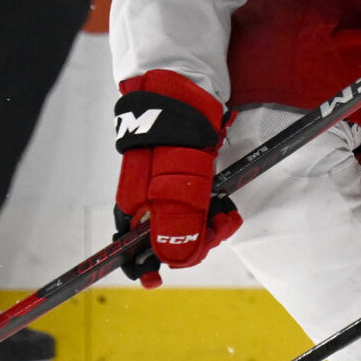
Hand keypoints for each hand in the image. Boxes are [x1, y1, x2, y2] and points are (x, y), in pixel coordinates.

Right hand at [112, 70, 238, 284]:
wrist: (186, 81)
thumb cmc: (179, 124)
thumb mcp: (182, 173)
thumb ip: (179, 215)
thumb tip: (175, 257)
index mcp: (134, 200)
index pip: (132, 247)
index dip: (148, 265)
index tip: (160, 279)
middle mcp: (145, 197)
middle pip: (164, 238)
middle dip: (194, 242)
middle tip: (221, 226)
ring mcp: (163, 185)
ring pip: (183, 222)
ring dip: (207, 225)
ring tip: (228, 213)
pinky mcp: (181, 173)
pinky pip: (194, 203)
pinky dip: (211, 208)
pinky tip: (225, 205)